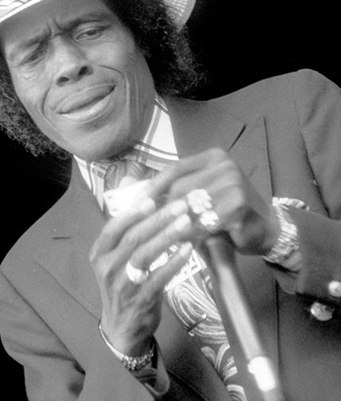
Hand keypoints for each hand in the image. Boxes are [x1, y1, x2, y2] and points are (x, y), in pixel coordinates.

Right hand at [90, 197, 192, 356]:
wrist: (123, 326)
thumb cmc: (122, 281)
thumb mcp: (116, 254)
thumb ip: (126, 220)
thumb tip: (131, 180)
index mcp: (99, 253)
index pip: (113, 228)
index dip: (132, 212)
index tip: (152, 198)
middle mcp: (106, 267)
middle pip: (133, 238)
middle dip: (159, 219)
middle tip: (181, 204)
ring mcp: (122, 285)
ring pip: (145, 255)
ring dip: (167, 236)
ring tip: (187, 222)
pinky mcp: (140, 300)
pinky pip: (159, 277)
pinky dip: (174, 262)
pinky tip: (188, 249)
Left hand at [146, 148, 280, 255]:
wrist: (265, 229)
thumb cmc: (227, 213)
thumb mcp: (202, 195)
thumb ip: (176, 191)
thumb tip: (135, 194)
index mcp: (212, 157)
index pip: (174, 169)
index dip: (153, 188)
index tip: (137, 205)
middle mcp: (224, 165)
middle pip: (180, 188)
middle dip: (165, 210)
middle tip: (152, 228)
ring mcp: (234, 183)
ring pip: (190, 206)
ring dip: (178, 225)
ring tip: (169, 237)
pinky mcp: (239, 205)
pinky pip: (204, 222)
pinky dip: (193, 234)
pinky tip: (188, 243)